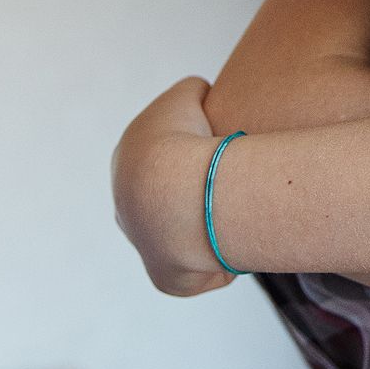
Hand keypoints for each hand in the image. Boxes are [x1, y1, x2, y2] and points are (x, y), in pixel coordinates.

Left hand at [111, 76, 234, 295]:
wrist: (174, 194)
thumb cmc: (181, 141)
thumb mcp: (188, 95)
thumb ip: (193, 92)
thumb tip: (204, 95)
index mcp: (127, 166)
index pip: (162, 162)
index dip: (195, 155)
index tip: (222, 155)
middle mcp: (128, 209)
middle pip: (170, 203)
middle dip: (201, 196)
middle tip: (236, 187)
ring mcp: (145, 245)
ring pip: (185, 237)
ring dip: (210, 228)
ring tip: (242, 214)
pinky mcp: (166, 277)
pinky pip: (200, 270)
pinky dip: (219, 260)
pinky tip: (237, 245)